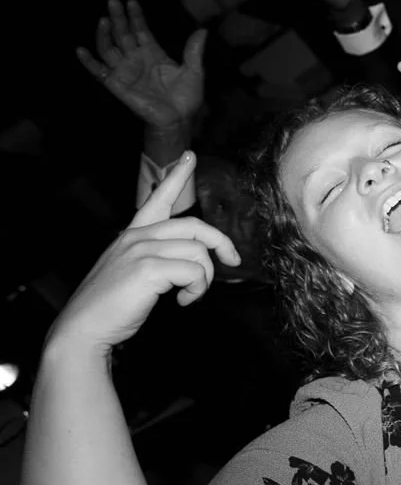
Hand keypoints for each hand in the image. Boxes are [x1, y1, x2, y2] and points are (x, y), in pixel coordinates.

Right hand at [46, 153, 238, 355]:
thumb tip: (193, 258)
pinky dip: (197, 290)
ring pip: (199, 251)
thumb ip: (155, 256)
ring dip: (205, 278)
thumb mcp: (130, 271)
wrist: (83, 328)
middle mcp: (137, 237)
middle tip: (233, 261)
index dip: (177, 176)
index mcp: (132, 235)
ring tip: (191, 294)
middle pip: (196, 226)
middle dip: (222, 243)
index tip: (190, 156)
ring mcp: (141, 250)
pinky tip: (182, 301)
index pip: (157, 198)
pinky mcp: (148, 268)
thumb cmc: (110, 306)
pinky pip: (195, 272)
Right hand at [76, 0, 205, 131]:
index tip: (131, 2)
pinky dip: (89, 62)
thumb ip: (194, 51)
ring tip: (103, 19)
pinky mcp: (117, 84)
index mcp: (154, 54)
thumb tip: (202, 31)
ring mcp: (125, 71)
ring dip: (104, 34)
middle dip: (118, 18)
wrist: (179, 119)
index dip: (135, 17)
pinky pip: (99, 72)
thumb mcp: (194, 71)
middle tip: (113, 1)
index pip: (140, 30)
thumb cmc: (186, 98)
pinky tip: (81, 50)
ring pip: (109, 48)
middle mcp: (137, 60)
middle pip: (123, 34)